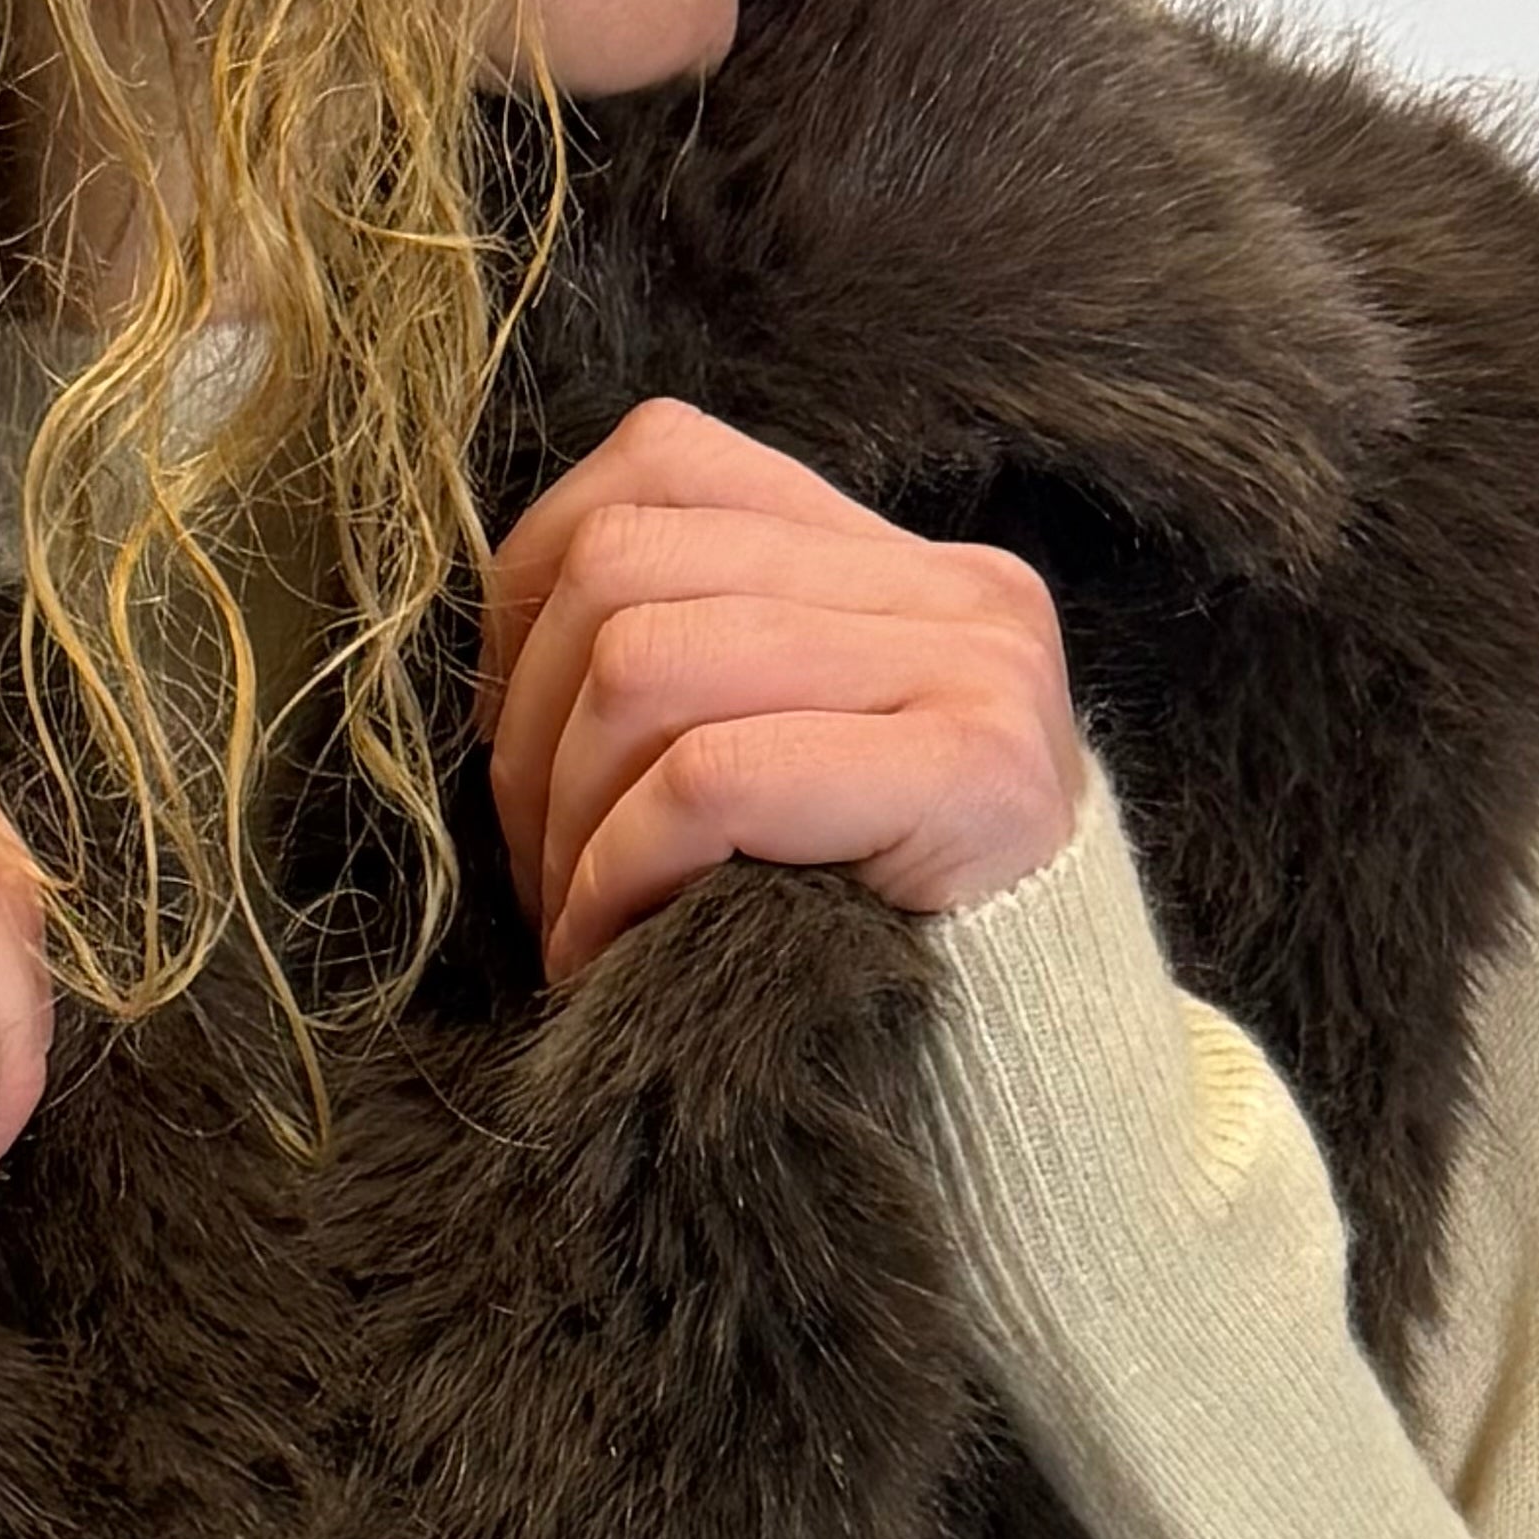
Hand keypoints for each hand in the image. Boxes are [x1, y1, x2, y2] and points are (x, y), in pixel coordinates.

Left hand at [478, 398, 1094, 984]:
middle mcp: (947, 585)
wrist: (1038, 1075)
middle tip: (535, 867)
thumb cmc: (873, 946)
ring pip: (647, 660)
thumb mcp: (780, 780)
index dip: (533, 593)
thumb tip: (501, 651)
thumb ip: (700, 677)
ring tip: (571, 920)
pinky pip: (713, 778)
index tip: (516, 741)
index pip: (660, 462)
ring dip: (562, 815)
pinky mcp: (971, 771)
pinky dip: (619, 871)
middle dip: (526, 728)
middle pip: (624, 561)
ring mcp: (973, 664)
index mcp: (891, 560)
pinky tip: (610, 950)